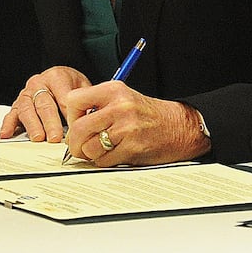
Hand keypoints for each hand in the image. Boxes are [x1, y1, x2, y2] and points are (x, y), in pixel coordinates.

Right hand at [0, 66, 91, 142]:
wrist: (59, 76)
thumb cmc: (70, 84)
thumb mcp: (82, 86)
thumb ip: (85, 101)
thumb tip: (90, 119)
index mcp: (56, 76)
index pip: (62, 96)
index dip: (67, 113)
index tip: (72, 127)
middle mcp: (38, 83)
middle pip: (44, 103)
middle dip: (50, 122)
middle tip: (55, 137)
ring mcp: (26, 93)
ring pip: (26, 109)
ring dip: (32, 125)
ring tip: (38, 138)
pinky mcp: (17, 104)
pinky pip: (11, 114)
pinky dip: (8, 124)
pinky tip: (7, 134)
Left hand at [56, 79, 208, 166]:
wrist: (180, 126)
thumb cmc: (149, 114)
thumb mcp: (123, 98)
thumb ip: (98, 106)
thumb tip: (72, 125)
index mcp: (113, 90)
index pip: (74, 101)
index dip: (71, 116)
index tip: (76, 124)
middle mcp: (119, 107)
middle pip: (78, 128)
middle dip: (74, 143)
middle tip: (77, 147)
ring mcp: (126, 128)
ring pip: (89, 148)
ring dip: (91, 154)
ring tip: (101, 150)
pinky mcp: (133, 147)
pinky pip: (105, 160)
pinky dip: (105, 161)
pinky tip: (115, 154)